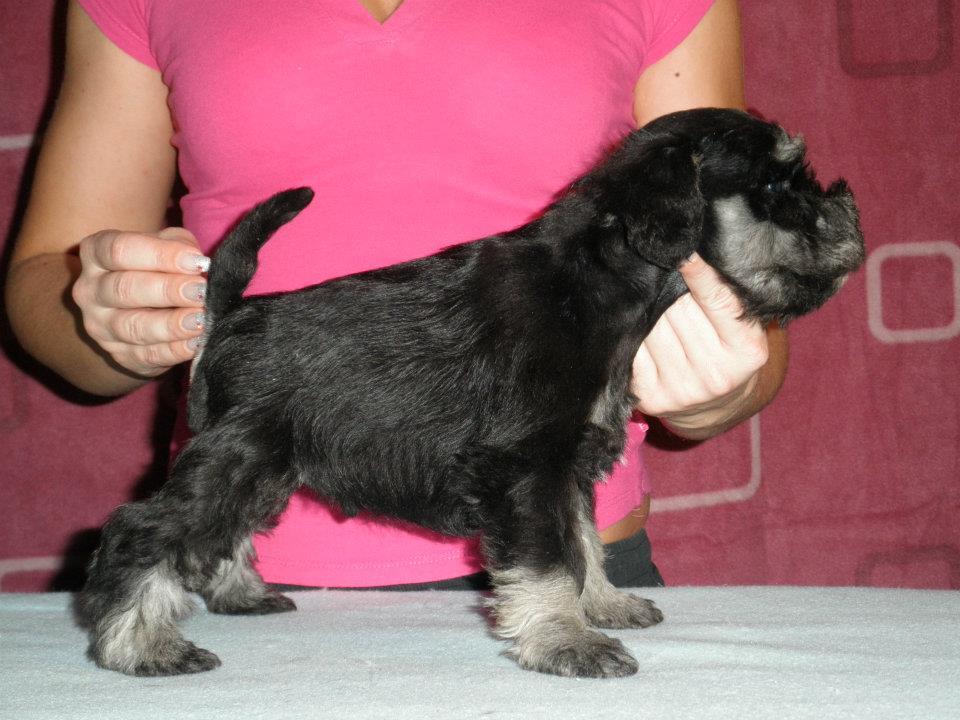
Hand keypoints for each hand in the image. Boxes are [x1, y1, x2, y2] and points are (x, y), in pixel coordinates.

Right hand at [72, 227, 209, 378]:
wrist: (145, 307)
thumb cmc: (158, 266)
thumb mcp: (166, 245)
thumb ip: (180, 246)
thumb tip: (199, 262)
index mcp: (95, 253)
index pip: (118, 250)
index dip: (160, 255)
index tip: (197, 262)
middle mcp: (90, 290)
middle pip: (124, 289)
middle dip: (167, 291)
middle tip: (201, 292)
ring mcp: (101, 326)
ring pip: (133, 327)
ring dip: (171, 325)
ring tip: (201, 319)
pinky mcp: (120, 355)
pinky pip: (147, 355)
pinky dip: (174, 350)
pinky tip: (196, 342)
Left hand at [631, 253, 769, 435]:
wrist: (716, 407)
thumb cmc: (729, 353)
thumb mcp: (744, 329)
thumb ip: (728, 297)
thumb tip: (692, 256)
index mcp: (746, 350)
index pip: (718, 301)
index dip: (699, 274)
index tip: (683, 251)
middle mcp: (715, 373)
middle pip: (677, 310)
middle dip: (667, 290)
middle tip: (662, 273)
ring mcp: (682, 388)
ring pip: (652, 328)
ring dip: (648, 310)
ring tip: (651, 301)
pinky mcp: (653, 398)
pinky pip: (634, 350)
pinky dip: (634, 333)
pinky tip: (639, 326)